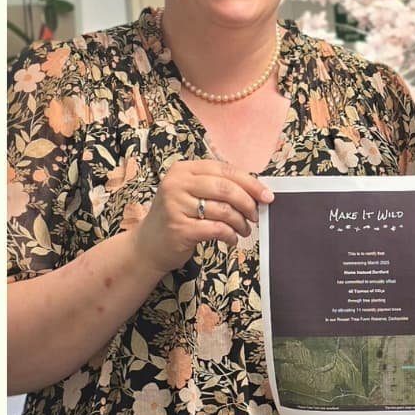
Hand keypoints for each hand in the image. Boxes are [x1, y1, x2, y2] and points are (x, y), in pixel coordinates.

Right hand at [131, 159, 273, 275]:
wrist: (148, 245)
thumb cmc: (177, 217)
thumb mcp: (191, 193)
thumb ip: (217, 187)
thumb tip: (256, 191)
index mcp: (183, 169)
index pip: (225, 170)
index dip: (250, 182)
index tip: (267, 195)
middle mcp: (177, 184)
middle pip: (226, 188)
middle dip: (248, 203)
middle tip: (256, 215)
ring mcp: (175, 206)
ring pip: (223, 210)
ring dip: (241, 222)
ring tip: (244, 230)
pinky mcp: (179, 228)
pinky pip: (216, 229)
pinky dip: (230, 235)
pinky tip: (232, 239)